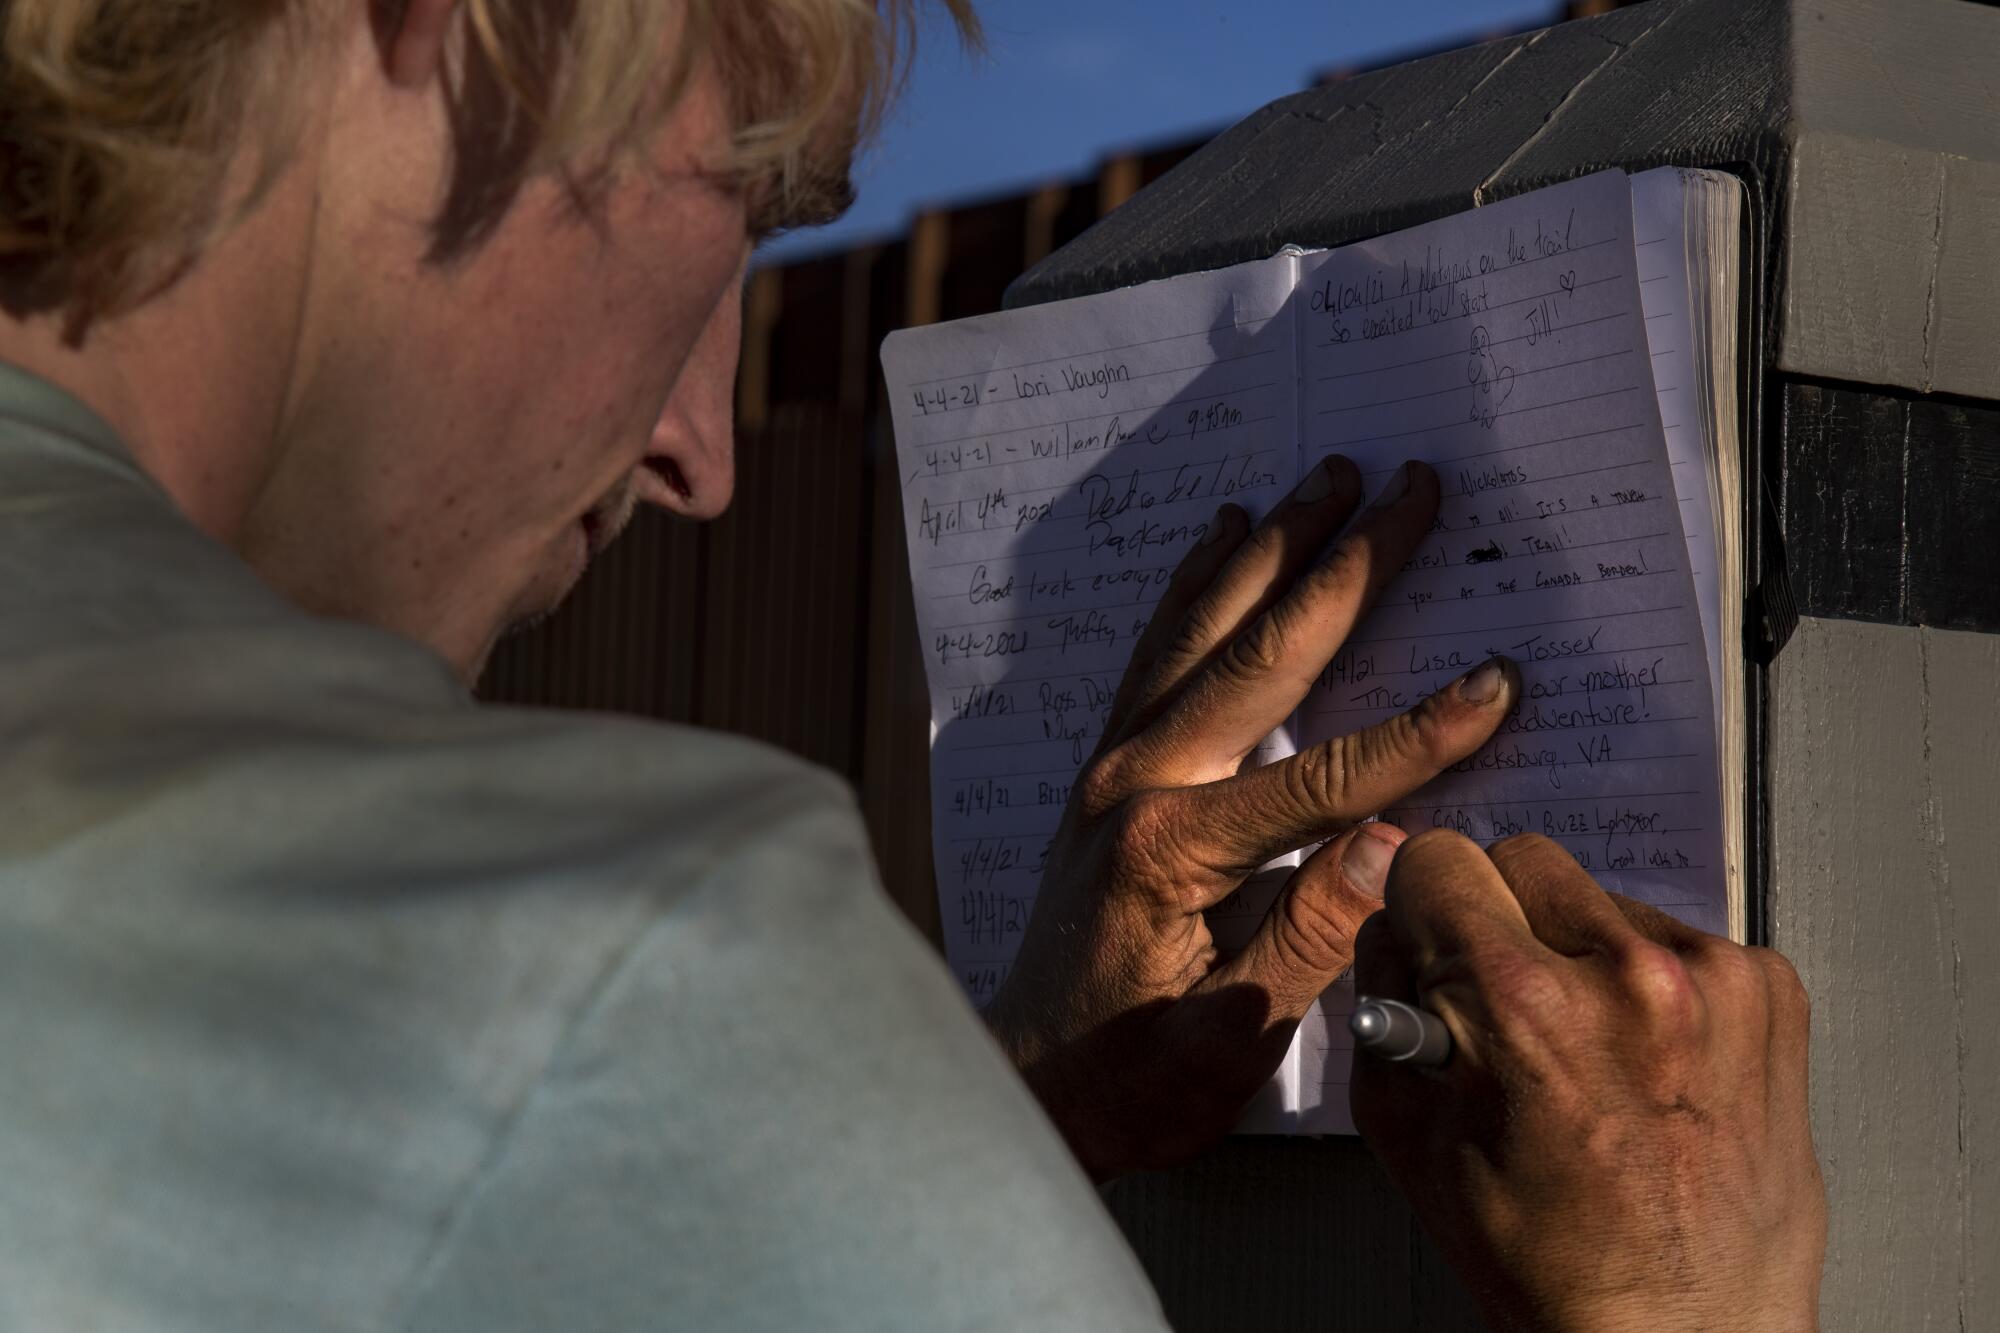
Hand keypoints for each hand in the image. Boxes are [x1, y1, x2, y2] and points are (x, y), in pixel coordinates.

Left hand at [983, 456, 1521, 1179]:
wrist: (1026, 1082)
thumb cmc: (1130, 1076)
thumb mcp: (1230, 1040)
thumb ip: (1310, 936)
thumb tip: (1396, 842)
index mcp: (1173, 846)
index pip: (1324, 774)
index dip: (1420, 732)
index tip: (1497, 681)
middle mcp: (1134, 781)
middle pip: (1260, 653)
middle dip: (1343, 565)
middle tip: (1408, 487)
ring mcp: (1112, 764)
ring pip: (1202, 629)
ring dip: (1269, 548)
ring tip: (1324, 478)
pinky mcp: (1105, 769)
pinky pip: (1156, 651)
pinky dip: (1194, 588)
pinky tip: (1221, 539)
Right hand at [1352, 831, 1824, 1331]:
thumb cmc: (1552, 1263)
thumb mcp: (1409, 1134)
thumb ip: (1384, 1000)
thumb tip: (1389, 920)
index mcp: (1525, 1003)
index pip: (1438, 859)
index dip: (1423, 907)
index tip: (1434, 939)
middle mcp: (1629, 973)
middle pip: (1524, 858)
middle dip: (1499, 919)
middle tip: (1505, 1004)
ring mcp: (1713, 978)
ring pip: (1601, 898)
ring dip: (1580, 951)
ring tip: (1587, 1051)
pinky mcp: (1769, 990)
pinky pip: (1676, 937)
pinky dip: (1652, 982)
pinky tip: (1644, 1059)